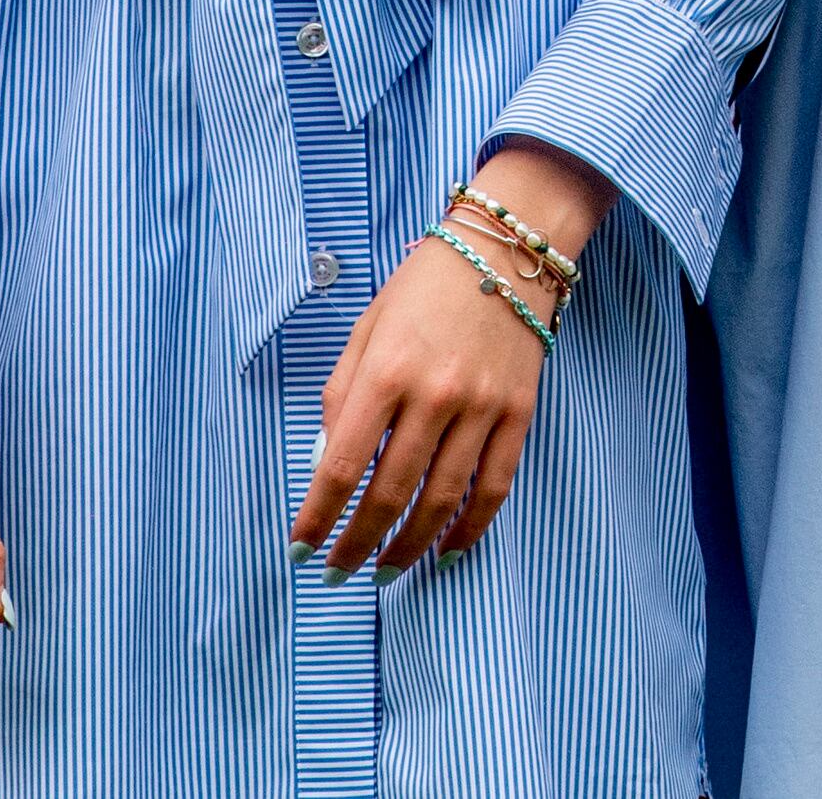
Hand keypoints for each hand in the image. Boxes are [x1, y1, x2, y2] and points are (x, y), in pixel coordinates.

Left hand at [293, 143, 612, 580]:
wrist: (506, 249)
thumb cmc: (424, 286)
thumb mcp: (367, 328)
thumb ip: (343, 394)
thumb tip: (327, 462)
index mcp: (385, 371)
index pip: (341, 465)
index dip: (318, 515)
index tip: (303, 547)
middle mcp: (434, 394)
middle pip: (389, 493)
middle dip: (358, 542)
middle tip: (339, 572)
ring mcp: (482, 407)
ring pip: (441, 499)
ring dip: (409, 546)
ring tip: (387, 571)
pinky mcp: (518, 413)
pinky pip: (494, 486)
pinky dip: (470, 527)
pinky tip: (448, 551)